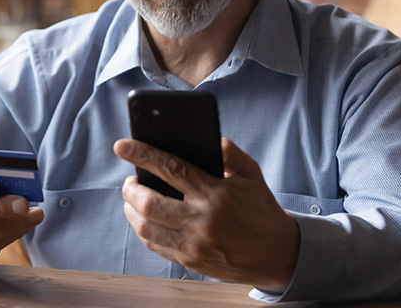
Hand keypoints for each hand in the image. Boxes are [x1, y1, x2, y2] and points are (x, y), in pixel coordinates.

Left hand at [113, 137, 298, 291]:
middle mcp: (202, 221)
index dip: (142, 154)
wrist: (278, 254)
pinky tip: (143, 218)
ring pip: (146, 227)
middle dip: (130, 188)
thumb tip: (206, 137)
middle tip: (130, 179)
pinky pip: (155, 246)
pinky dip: (142, 229)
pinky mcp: (191, 262)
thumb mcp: (251, 173)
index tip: (122, 145)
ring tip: (133, 198)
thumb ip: (229, 152)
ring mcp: (194, 245)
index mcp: (216, 194)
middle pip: (149, 203)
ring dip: (131, 209)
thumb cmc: (261, 208)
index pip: (171, 169)